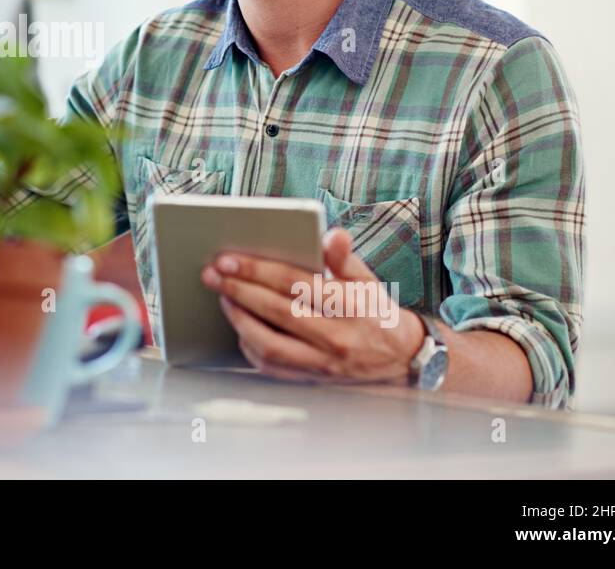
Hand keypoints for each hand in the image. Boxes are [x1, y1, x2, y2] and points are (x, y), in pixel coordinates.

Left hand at [200, 227, 425, 384]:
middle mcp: (337, 338)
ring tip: (223, 297)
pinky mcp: (313, 380)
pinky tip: (240, 326)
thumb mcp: (368, 280)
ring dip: (240, 319)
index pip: (296, 284)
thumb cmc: (375, 312)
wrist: (402, 359)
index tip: (228, 259)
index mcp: (350, 306)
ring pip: (270, 345)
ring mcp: (324, 364)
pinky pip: (272, 368)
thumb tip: (332, 234)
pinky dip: (250, 347)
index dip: (258, 270)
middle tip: (212, 274)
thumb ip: (345, 257)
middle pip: (277, 312)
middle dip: (239, 290)